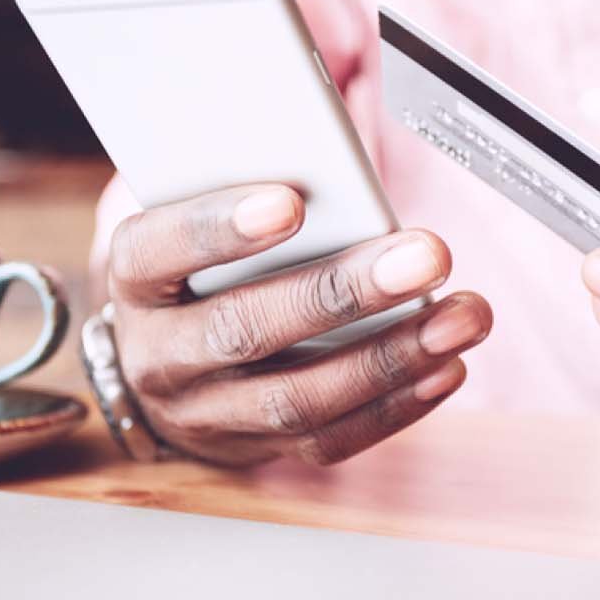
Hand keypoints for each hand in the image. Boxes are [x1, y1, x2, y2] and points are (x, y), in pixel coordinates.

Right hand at [109, 184, 491, 466]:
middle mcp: (161, 354)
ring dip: (391, 356)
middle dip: (343, 293)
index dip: (220, 228)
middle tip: (425, 256)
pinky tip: (445, 367)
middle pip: (245, 329)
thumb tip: (341, 150)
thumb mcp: (197, 216)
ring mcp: (208, 412)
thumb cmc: (198, 268)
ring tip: (462, 317)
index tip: (289, 202)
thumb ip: (249, 184)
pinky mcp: (260, 449)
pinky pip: (330, 440)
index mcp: (138, 278)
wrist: (166, 364)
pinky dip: (396, 406)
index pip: (161, 249)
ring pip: (296, 397)